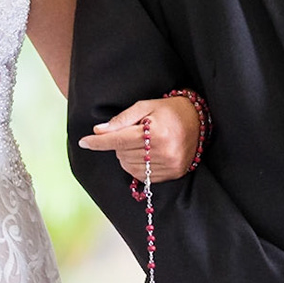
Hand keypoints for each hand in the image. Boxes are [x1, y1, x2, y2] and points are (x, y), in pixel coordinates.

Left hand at [77, 95, 200, 182]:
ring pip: (130, 167)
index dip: (98, 142)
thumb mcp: (145, 106)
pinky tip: (144, 154)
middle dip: (117, 144)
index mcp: (155, 132)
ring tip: (139, 143)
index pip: (117, 140)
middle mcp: (162, 151)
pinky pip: (142, 176)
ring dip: (126, 156)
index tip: (83, 142)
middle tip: (130, 133)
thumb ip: (121, 119)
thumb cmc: (169, 110)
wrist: (199, 120)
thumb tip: (98, 131)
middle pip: (122, 154)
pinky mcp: (173, 174)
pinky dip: (136, 166)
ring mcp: (169, 165)